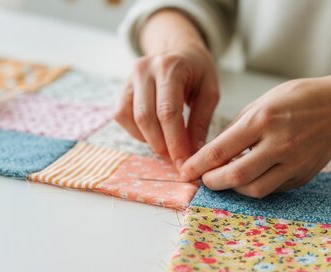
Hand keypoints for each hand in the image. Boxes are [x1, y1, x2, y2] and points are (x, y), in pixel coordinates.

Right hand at [114, 10, 219, 168]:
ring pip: (130, 117)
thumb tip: (194, 154)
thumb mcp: (209, 91)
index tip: (183, 163)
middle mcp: (145, 69)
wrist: (177, 48)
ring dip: (147, 139)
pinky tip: (152, 134)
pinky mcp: (122, 88)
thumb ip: (200, 122)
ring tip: (166, 146)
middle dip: (160, 144)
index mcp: (171, 66)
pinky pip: (121, 115)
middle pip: (146, 117)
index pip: (168, 111)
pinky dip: (135, 132)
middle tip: (175, 159)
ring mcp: (129, 77)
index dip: (174, 141)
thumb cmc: (197, 71)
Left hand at [180, 75, 330, 197]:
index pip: (220, 150)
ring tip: (224, 179)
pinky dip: (254, 186)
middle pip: (235, 177)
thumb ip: (237, 128)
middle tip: (203, 180)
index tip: (185, 171)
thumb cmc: (298, 99)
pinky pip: (271, 189)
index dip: (197, 165)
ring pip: (253, 190)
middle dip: (212, 182)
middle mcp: (279, 144)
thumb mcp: (262, 102)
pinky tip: (248, 177)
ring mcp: (293, 163)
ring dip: (232, 188)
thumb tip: (213, 152)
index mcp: (263, 119)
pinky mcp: (302, 176)